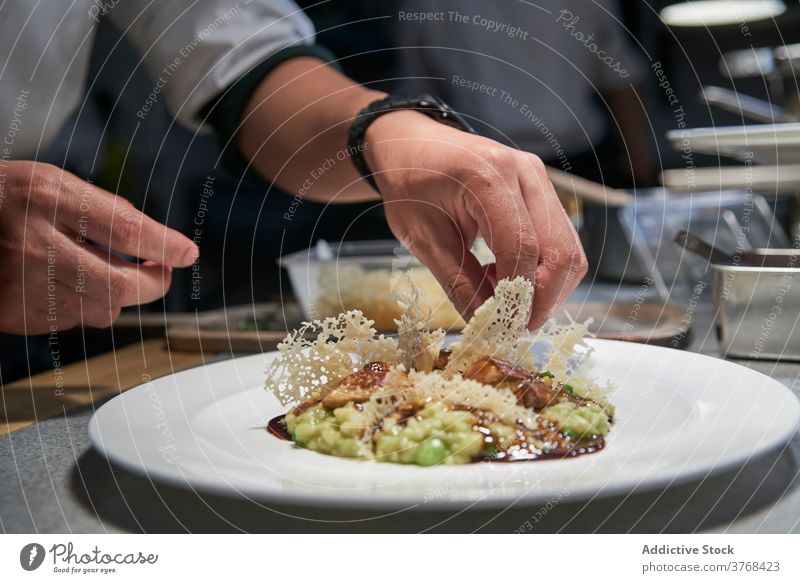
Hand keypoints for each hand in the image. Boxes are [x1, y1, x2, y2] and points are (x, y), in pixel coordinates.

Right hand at [0, 161, 197, 333]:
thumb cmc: (7, 199)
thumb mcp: (53, 183)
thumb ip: (104, 207)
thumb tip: (155, 238)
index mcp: (48, 199)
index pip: (124, 228)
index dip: (164, 245)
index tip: (188, 253)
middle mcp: (36, 245)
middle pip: (121, 285)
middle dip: (155, 283)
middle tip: (161, 272)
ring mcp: (24, 286)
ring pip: (104, 311)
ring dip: (119, 296)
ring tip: (106, 272)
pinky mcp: (17, 315)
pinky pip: (75, 321)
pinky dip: (87, 305)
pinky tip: (69, 283)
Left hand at [364, 112, 587, 328]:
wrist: (412, 146)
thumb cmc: (409, 185)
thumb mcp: (422, 238)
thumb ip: (457, 281)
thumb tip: (487, 323)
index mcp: (488, 176)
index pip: (522, 248)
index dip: (518, 295)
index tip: (504, 328)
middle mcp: (525, 172)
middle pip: (560, 250)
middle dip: (543, 299)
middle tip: (515, 327)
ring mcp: (539, 178)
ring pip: (568, 248)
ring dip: (548, 287)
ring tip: (510, 304)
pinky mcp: (542, 189)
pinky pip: (560, 239)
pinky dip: (545, 270)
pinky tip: (512, 280)